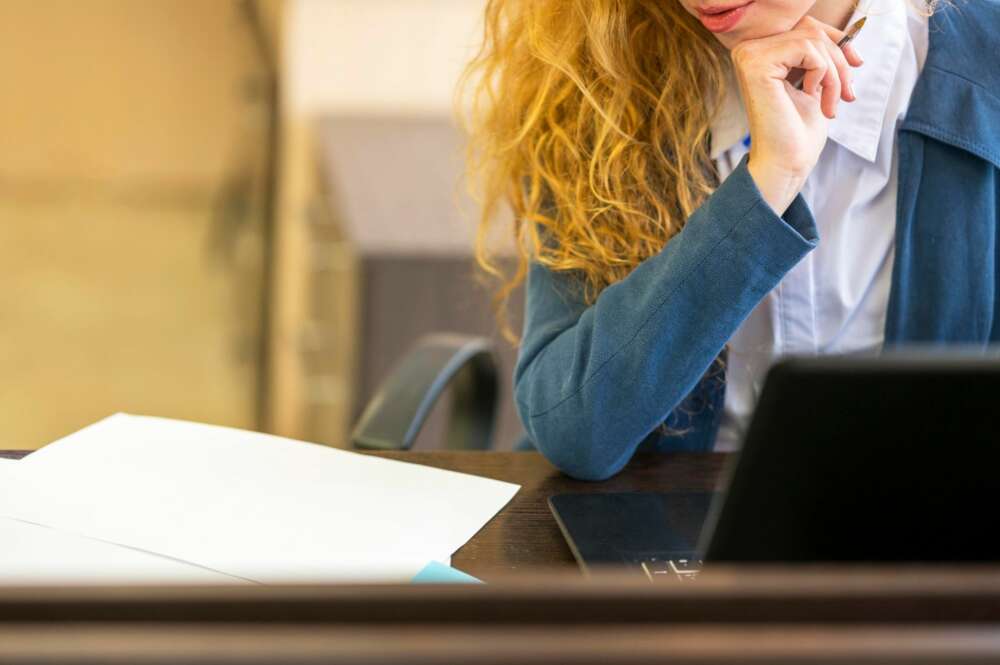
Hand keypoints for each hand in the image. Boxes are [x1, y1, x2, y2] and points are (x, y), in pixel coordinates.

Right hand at [729, 15, 862, 212]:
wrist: (787, 161)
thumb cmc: (798, 130)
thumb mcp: (814, 81)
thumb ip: (819, 54)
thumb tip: (847, 33)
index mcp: (758, 53)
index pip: (804, 26)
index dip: (837, 39)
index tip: (857, 62)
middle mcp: (748, 50)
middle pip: (810, 29)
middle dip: (839, 58)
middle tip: (847, 93)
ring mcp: (749, 55)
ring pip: (812, 40)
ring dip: (834, 73)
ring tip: (832, 102)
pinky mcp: (756, 65)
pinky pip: (808, 50)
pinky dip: (823, 74)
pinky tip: (812, 97)